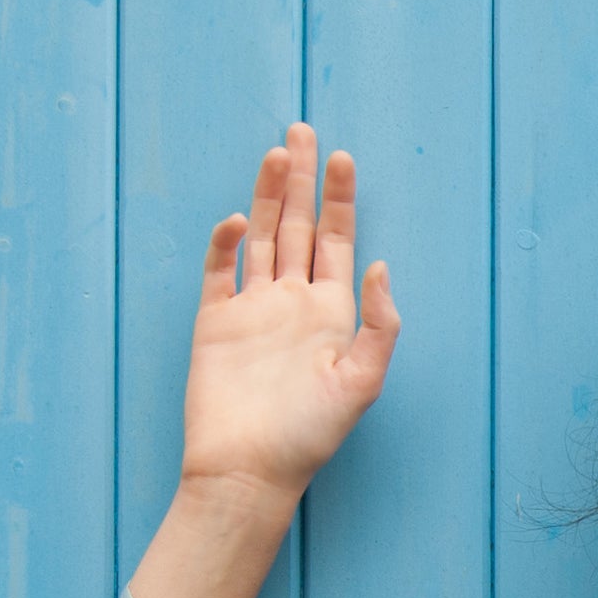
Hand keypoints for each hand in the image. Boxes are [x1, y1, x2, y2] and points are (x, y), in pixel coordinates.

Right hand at [180, 121, 399, 514]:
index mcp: (332, 315)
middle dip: (303, 180)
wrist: (248, 468)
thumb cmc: (309, 435)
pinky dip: (226, 242)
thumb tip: (383, 267)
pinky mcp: (214, 322)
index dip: (341, 200)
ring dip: (267, 194)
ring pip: (261, 238)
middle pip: (298, 226)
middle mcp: (294, 304)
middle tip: (304, 130)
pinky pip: (219, 271)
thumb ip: (379, 326)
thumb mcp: (361, 383)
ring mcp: (253, 309)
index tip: (344, 157)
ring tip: (276, 151)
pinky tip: (238, 219)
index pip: (338, 243)